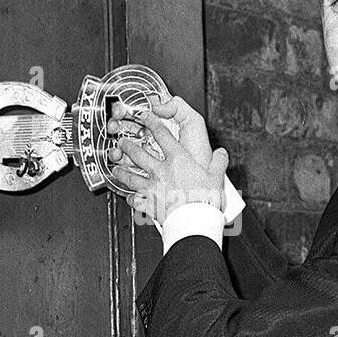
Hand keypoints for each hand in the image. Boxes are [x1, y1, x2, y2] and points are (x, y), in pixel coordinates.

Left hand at [107, 95, 227, 224]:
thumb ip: (218, 163)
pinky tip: (128, 197)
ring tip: (116, 168)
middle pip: (139, 154)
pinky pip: (135, 200)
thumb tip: (221, 154)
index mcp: (178, 160)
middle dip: (128, 146)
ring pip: (130, 176)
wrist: (194, 220)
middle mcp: (161, 171)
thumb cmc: (205, 199)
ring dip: (122, 172)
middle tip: (122, 142)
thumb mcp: (216, 177)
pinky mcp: (148, 203)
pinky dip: (130, 199)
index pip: (162, 135)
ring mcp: (152, 187)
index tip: (145, 116)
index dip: (152, 122)